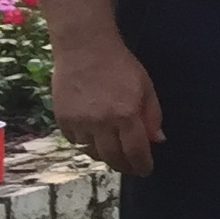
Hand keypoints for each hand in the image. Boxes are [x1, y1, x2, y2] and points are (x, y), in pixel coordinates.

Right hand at [51, 29, 162, 177]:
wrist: (84, 48)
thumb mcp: (145, 87)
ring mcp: (79, 122)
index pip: (135, 152)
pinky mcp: (62, 118)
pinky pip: (75, 141)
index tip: (145, 170)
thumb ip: (152, 116)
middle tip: (130, 167)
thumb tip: (157, 140)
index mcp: (126, 115)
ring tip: (112, 149)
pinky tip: (93, 134)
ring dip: (104, 154)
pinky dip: (85, 141)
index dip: (141, 166)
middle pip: (112, 158)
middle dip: (123, 166)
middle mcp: (101, 123)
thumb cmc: (120, 65)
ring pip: (92, 151)